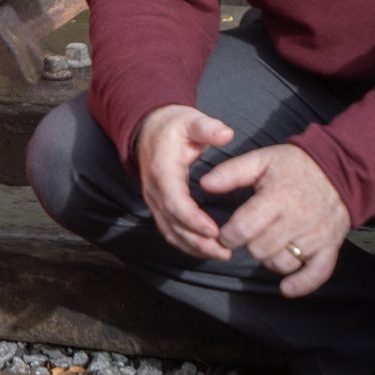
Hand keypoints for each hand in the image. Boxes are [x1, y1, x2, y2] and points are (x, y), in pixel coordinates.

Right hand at [134, 104, 238, 263]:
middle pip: (173, 223)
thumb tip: (226, 134)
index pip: (174, 201)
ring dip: (192, 247)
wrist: (148, 128)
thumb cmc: (172, 125)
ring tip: (219, 254)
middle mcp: (154, 190)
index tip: (214, 231)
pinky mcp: (158, 206)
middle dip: (198, 241)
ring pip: (169, 231)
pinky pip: (168, 230)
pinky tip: (205, 250)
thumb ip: (207, 128)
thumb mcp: (190, 120)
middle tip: (224, 251)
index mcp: (162, 170)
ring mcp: (154, 200)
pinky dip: (185, 243)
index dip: (193, 219)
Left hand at [201, 143, 351, 296]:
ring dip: (269, 259)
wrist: (340, 170)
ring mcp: (315, 235)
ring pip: (282, 262)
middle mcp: (297, 218)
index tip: (225, 234)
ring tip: (267, 246)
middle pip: (260, 249)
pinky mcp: (330, 246)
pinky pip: (317, 273)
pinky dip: (301, 284)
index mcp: (278, 196)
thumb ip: (231, 172)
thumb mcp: (262, 160)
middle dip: (247, 245)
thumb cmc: (295, 166)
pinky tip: (286, 288)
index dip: (227, 236)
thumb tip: (205, 184)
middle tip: (248, 237)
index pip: (243, 228)